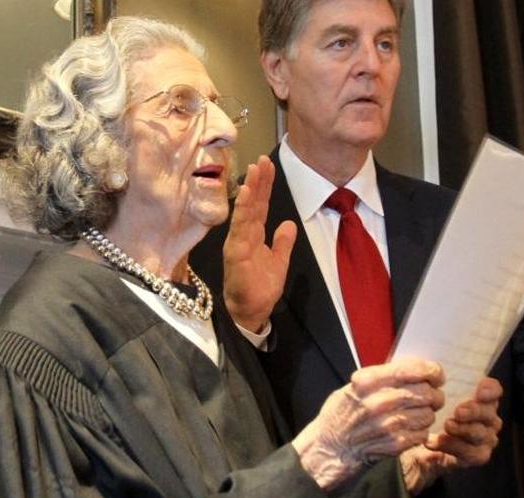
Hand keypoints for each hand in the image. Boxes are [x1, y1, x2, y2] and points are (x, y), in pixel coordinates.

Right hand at [223, 155, 296, 332]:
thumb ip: (282, 242)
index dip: (264, 187)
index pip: (260, 206)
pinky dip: (242, 210)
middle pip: (251, 204)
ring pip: (244, 211)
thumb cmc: (260, 288)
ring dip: (249, 190)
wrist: (251, 313)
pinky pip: (239, 228)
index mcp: (253, 235)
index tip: (267, 166)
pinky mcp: (235, 253)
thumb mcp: (279, 261)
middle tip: (262, 159)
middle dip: (257, 181)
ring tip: (254, 170)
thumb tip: (288, 224)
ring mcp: (237, 242)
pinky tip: (245, 194)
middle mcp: (243, 235)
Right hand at [292, 357, 445, 491]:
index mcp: (368, 382)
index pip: (411, 369)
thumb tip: (415, 370)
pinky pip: (423, 433)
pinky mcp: (395, 444)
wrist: (329, 448)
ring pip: (428, 414)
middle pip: (425, 392)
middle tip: (433, 396)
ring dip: (428, 413)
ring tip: (419, 413)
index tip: (436, 375)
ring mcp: (388, 425)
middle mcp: (379, 402)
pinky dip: (422, 430)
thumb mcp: (354, 387)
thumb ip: (382, 377)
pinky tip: (411, 428)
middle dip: (435, 394)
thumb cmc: (341, 414)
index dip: (431, 371)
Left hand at [400, 377, 503, 494]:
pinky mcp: (479, 455)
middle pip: (489, 412)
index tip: (478, 393)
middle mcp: (489, 418)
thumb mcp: (430, 396)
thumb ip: (435, 383)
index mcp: (482, 399)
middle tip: (458, 412)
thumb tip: (431, 371)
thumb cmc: (430, 414)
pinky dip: (452, 446)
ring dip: (463, 430)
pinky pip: (471, 452)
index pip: (494, 390)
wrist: (420, 446)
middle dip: (474, 412)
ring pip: (481, 433)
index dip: (490, 390)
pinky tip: (434, 442)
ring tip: (447, 426)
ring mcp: (487, 438)